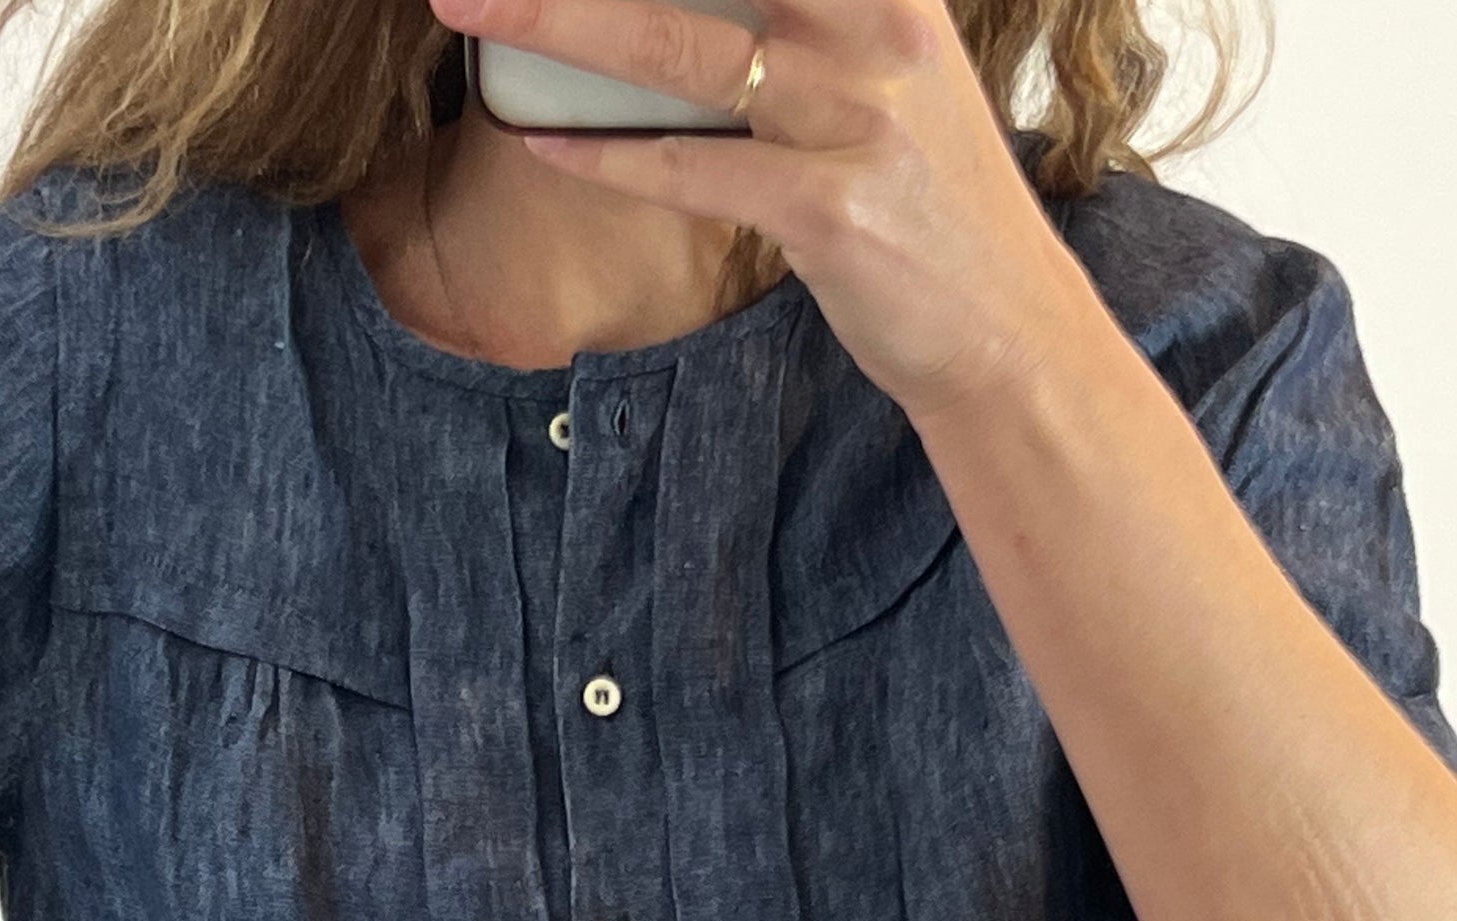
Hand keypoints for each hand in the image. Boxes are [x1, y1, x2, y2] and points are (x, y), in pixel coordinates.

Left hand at [428, 0, 1097, 425]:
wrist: (1006, 331)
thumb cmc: (930, 206)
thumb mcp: (888, 78)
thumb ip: (813, 21)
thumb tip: (696, 11)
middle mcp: (875, 29)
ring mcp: (853, 118)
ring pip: (676, 51)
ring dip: (556, 22)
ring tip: (471, 8)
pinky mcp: (829, 211)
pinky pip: (690, 171)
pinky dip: (607, 157)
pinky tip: (541, 144)